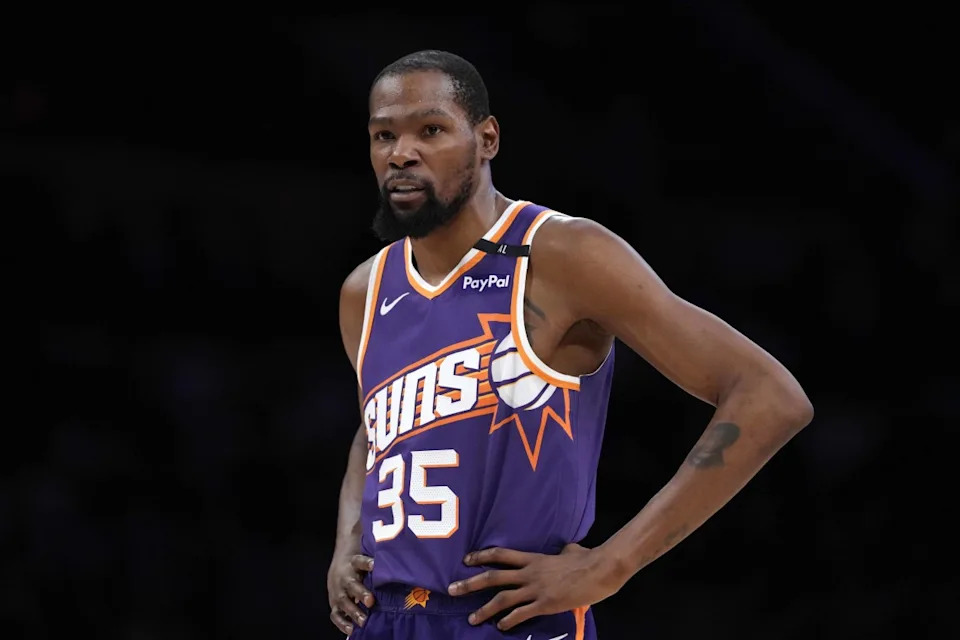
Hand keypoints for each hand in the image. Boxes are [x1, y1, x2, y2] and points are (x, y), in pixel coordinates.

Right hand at [326, 550, 374, 634]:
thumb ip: (379, 564)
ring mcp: (338, 592)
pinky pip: (336, 614)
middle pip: (351, 585)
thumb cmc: (359, 566)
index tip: (374, 565)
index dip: (367, 563)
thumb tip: (399, 566)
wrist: (338, 567)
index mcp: (354, 564)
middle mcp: (345, 578)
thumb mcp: (366, 560)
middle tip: (371, 601)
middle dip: (361, 593)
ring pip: (344, 602)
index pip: (360, 561)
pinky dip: (342, 623)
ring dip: (353, 612)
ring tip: (364, 621)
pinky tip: (351, 630)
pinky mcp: (334, 604)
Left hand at [446, 543, 620, 630]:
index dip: (481, 556)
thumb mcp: (571, 550)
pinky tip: (501, 627)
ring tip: (471, 618)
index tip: (466, 560)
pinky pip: (522, 614)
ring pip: (503, 598)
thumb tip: (567, 549)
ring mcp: (536, 589)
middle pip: (493, 577)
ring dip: (484, 609)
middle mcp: (529, 572)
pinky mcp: (546, 604)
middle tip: (451, 589)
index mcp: (534, 558)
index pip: (501, 555)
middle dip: (470, 584)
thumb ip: (564, 551)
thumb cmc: (588, 559)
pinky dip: (509, 621)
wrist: (599, 569)